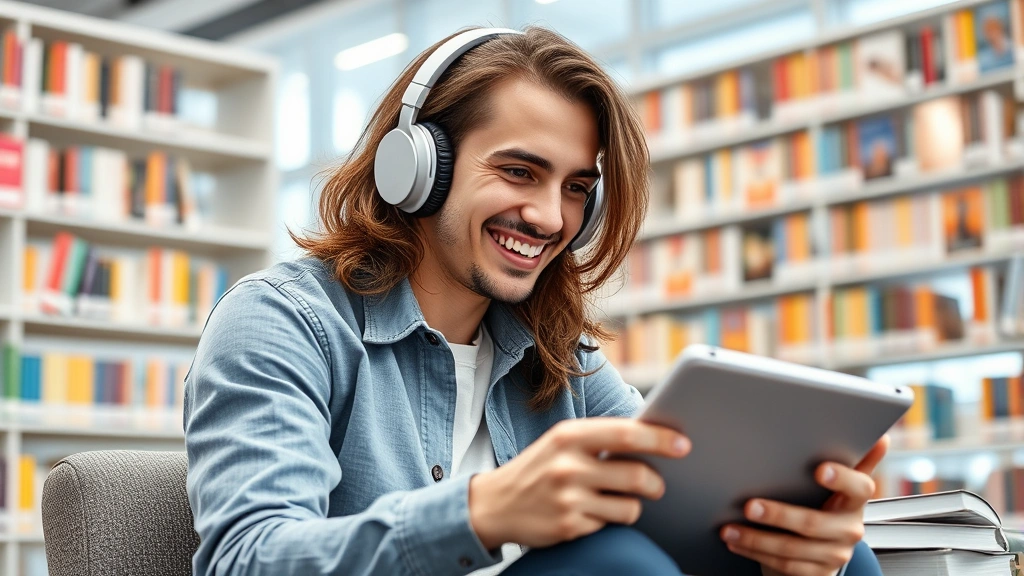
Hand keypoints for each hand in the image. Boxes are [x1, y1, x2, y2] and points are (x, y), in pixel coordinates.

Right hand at [468, 417, 689, 548]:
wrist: (494, 504)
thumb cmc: (538, 468)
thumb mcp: (562, 442)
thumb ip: (600, 440)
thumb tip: (652, 438)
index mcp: (569, 436)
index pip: (626, 434)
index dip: (660, 438)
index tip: (684, 445)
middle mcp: (568, 466)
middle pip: (637, 475)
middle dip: (656, 483)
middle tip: (656, 485)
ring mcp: (568, 499)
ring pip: (630, 506)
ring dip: (633, 506)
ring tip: (617, 500)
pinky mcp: (569, 527)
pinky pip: (610, 525)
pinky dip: (608, 520)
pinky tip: (589, 513)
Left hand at [720, 435, 889, 575]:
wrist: (824, 551)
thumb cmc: (826, 506)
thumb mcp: (840, 486)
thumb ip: (855, 461)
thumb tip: (881, 437)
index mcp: (855, 501)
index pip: (859, 487)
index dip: (842, 479)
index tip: (819, 469)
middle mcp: (849, 529)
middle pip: (813, 523)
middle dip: (778, 515)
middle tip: (749, 505)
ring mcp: (833, 554)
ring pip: (792, 549)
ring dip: (756, 539)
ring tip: (729, 528)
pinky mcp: (816, 572)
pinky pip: (784, 565)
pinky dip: (755, 553)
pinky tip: (736, 541)